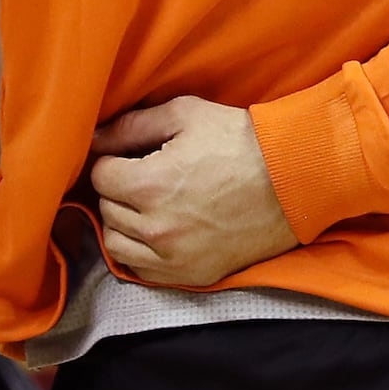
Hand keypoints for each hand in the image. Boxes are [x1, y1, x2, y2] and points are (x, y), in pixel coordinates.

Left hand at [89, 95, 295, 288]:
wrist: (294, 180)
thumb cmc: (240, 141)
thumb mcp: (185, 115)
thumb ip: (131, 126)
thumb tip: (94, 137)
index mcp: (150, 185)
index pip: (100, 177)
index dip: (112, 161)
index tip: (130, 157)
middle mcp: (156, 228)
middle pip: (107, 209)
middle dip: (118, 190)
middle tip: (142, 177)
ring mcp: (174, 257)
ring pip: (116, 244)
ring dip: (123, 223)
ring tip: (146, 205)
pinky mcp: (192, 274)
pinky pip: (142, 270)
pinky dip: (141, 252)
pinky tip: (157, 232)